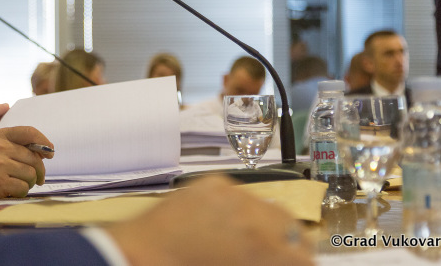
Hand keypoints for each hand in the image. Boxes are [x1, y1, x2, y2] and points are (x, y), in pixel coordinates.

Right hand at [0, 126, 53, 202]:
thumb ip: (14, 145)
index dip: (43, 142)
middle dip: (39, 170)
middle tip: (38, 178)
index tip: (50, 152)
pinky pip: (23, 188)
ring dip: (29, 183)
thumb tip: (44, 152)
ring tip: (20, 184)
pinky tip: (12, 191)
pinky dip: (21, 192)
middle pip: (33, 158)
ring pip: (30, 174)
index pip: (29, 132)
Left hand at [106, 175, 312, 265]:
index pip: (303, 256)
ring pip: (264, 205)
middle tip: (274, 255)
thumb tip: (275, 258)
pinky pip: (236, 193)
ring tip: (245, 239)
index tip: (297, 264)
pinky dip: (235, 208)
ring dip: (262, 222)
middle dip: (287, 242)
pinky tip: (220, 223)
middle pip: (290, 224)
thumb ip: (261, 263)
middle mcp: (251, 215)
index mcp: (261, 247)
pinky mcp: (209, 183)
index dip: (301, 262)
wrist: (136, 257)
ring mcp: (230, 193)